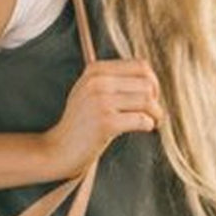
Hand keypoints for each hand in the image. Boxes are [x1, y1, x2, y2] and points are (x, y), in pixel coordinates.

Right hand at [41, 60, 163, 175]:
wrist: (59, 149)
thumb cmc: (83, 122)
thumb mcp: (92, 90)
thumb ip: (115, 79)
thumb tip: (152, 79)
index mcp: (95, 70)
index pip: (141, 66)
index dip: (153, 82)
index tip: (151, 97)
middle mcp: (97, 81)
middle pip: (147, 83)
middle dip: (156, 99)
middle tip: (152, 113)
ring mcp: (100, 101)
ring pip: (147, 101)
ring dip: (156, 114)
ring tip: (152, 122)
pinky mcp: (105, 122)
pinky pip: (141, 119)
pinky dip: (149, 125)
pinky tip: (145, 128)